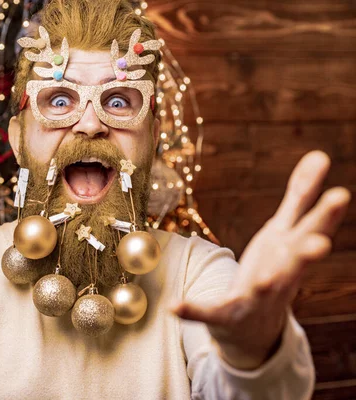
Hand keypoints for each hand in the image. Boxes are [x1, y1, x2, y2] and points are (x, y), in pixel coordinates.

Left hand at [173, 151, 350, 368]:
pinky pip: (211, 313)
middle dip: (307, 253)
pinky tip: (173, 307)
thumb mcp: (283, 233)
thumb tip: (320, 154)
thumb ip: (299, 197)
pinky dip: (194, 311)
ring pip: (263, 291)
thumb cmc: (273, 271)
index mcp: (292, 253)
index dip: (326, 214)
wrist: (254, 329)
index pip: (312, 230)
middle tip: (320, 244)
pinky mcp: (227, 315)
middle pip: (295, 264)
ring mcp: (255, 299)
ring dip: (265, 285)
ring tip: (263, 280)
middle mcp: (281, 276)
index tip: (341, 195)